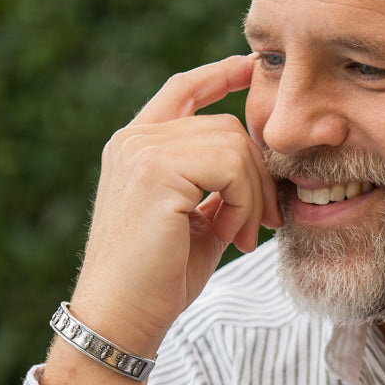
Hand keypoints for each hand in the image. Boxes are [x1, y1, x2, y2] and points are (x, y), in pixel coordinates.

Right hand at [68, 54, 280, 359]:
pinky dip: (243, 202)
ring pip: (233, 144)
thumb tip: (257, 165)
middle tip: (262, 223)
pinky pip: (229, 167)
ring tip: (240, 236)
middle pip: (226, 125)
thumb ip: (217, 185)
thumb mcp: (194, 220)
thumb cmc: (158, 278)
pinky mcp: (155, 171)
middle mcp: (134, 139)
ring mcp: (142, 151)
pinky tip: (230, 236)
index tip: (252, 69)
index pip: (182, 90)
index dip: (219, 75)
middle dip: (258, 175)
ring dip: (252, 194)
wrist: (122, 316)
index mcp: (137, 145)